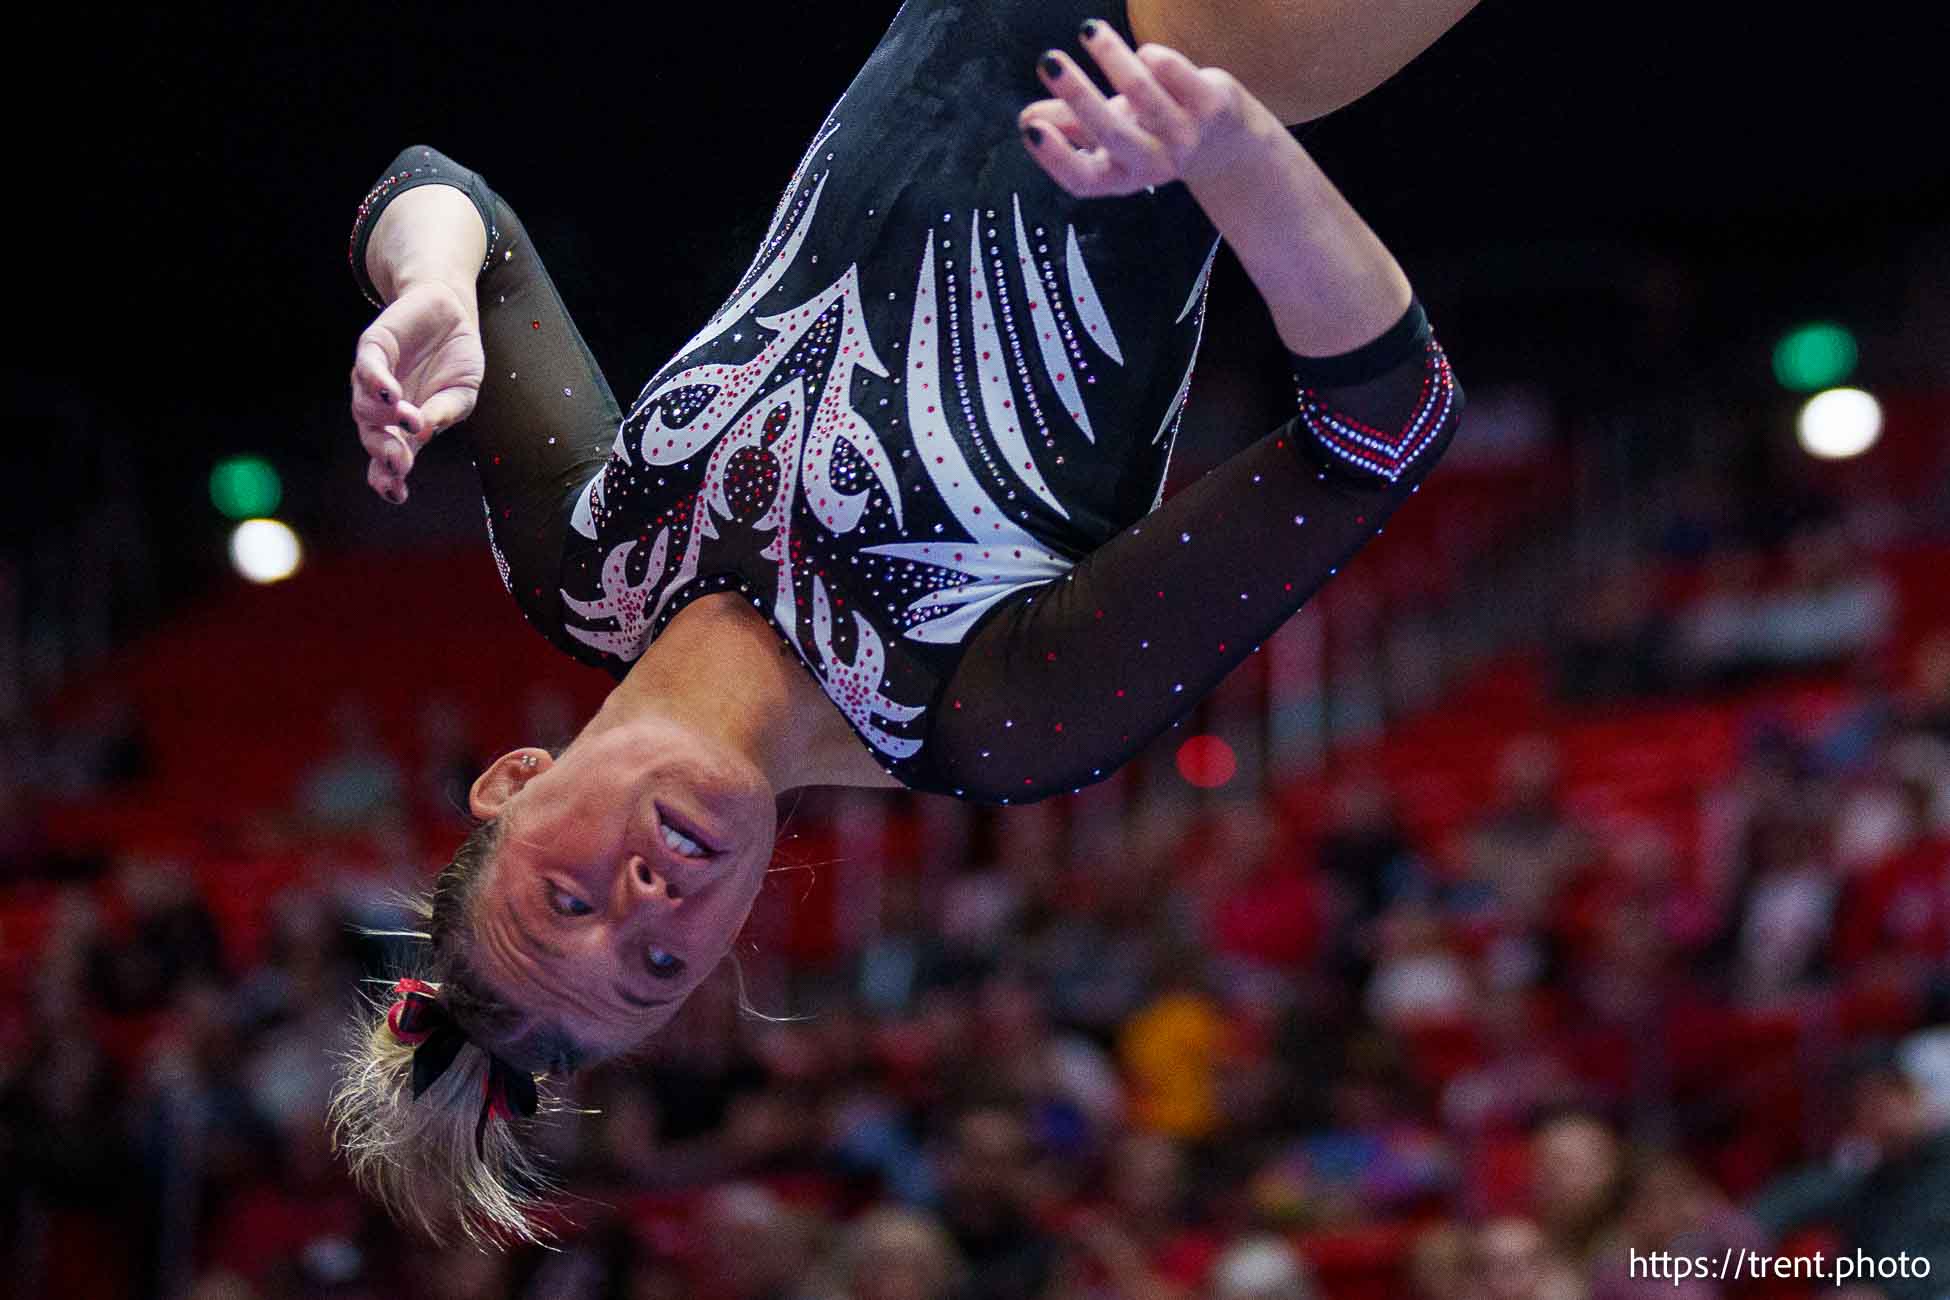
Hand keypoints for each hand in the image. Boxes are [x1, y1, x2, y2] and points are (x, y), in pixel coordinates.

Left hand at [347, 279, 483, 503]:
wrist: (451, 312)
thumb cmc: (456, 359)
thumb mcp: (462, 394)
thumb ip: (444, 413)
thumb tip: (424, 430)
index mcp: (405, 427)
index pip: (388, 459)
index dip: (387, 478)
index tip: (396, 494)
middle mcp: (383, 408)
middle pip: (372, 438)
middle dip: (384, 453)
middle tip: (399, 461)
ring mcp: (374, 379)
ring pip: (364, 408)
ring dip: (385, 418)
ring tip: (409, 417)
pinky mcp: (373, 348)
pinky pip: (367, 369)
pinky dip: (376, 383)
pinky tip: (392, 394)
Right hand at [1018, 22, 1279, 197]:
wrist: (1227, 144)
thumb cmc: (1154, 134)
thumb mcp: (1110, 135)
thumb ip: (1070, 127)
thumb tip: (1028, 119)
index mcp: (1120, 176)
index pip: (1082, 179)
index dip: (1054, 156)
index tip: (1030, 128)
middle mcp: (1152, 164)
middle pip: (1111, 133)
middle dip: (1077, 95)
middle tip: (1049, 62)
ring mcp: (1185, 137)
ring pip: (1142, 93)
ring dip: (1112, 58)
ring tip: (1090, 32)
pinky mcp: (1211, 107)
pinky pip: (1175, 73)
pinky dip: (1155, 58)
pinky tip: (1144, 54)